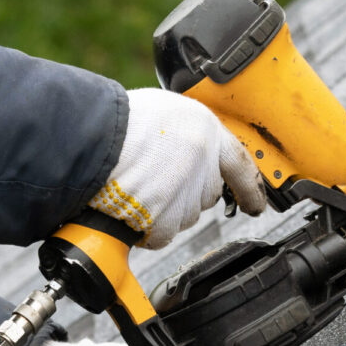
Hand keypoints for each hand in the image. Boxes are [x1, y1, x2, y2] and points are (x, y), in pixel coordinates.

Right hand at [89, 88, 266, 248]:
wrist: (88, 139)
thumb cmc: (116, 122)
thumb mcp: (164, 112)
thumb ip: (186, 135)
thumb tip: (186, 152)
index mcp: (206, 131)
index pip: (241, 165)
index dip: (250, 188)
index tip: (256, 205)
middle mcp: (203, 163)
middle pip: (206, 194)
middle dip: (184, 193)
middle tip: (154, 180)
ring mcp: (187, 193)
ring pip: (184, 215)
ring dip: (163, 209)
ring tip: (135, 186)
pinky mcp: (167, 218)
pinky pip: (162, 233)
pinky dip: (145, 228)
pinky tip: (128, 206)